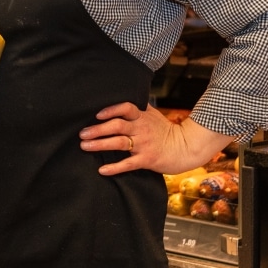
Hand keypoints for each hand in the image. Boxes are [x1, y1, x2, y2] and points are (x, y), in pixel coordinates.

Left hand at [78, 103, 233, 175]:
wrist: (185, 148)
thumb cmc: (166, 131)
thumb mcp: (153, 115)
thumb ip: (138, 108)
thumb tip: (120, 97)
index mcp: (142, 116)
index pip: (126, 108)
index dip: (111, 110)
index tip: (97, 114)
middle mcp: (141, 129)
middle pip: (117, 126)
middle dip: (97, 129)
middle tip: (82, 133)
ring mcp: (143, 145)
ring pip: (118, 143)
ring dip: (100, 144)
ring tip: (85, 146)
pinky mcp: (146, 160)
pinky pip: (128, 164)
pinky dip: (114, 167)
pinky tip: (102, 170)